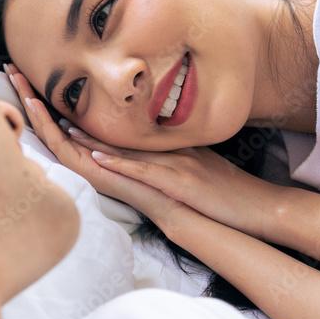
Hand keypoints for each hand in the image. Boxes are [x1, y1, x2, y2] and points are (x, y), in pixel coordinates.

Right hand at [5, 63, 189, 226]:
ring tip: (16, 80)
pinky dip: (44, 124)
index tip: (28, 67)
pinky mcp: (84, 170)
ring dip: (29, 104)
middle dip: (26, 92)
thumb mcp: (138, 131)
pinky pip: (58, 145)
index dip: (43, 91)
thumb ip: (123, 117)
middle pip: (45, 120)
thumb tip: (120, 90)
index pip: (58, 114)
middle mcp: (78, 151)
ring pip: (46, 130)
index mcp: (87, 142)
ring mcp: (78, 162)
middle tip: (10, 67)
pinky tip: (33, 105)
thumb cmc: (159, 163)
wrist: (170, 194)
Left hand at [82, 134, 286, 240]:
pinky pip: (146, 171)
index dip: (100, 125)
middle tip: (56, 111)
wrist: (263, 207)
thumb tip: (155, 167)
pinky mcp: (182, 183)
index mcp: (174, 149)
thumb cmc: (232, 196)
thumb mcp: (200, 175)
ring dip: (94, 140)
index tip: (71, 115)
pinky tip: (98, 158)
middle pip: (122, 136)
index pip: (130, 134)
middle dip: (88, 126)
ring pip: (128, 149)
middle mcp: (171, 151)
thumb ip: (177, 167)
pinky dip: (121, 164)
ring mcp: (177, 164)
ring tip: (63, 128)